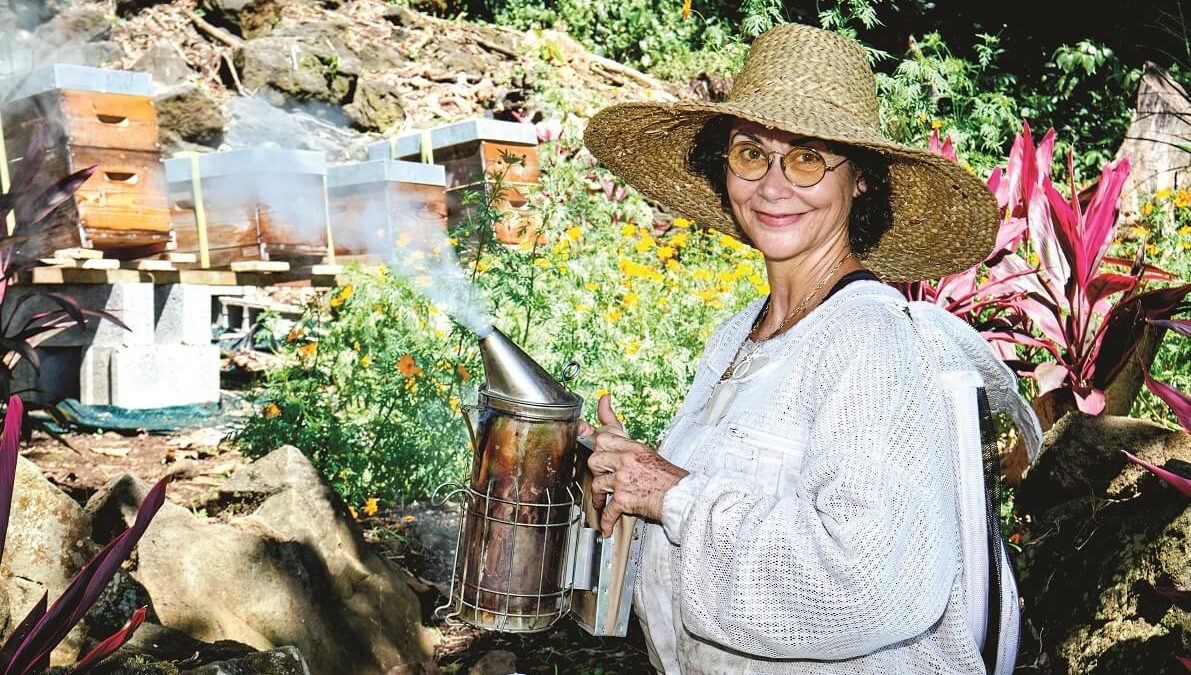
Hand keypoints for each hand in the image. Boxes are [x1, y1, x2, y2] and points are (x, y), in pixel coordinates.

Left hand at [581, 394, 687, 536]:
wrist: (681, 497)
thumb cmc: (670, 479)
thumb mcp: (650, 455)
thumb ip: (631, 447)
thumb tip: (618, 437)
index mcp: (634, 448)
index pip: (604, 438)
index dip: (596, 446)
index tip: (593, 451)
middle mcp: (627, 461)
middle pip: (594, 460)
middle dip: (595, 472)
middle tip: (601, 479)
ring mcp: (623, 480)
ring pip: (597, 485)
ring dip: (598, 497)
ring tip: (602, 503)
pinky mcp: (624, 499)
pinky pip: (607, 510)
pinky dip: (606, 522)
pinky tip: (606, 527)